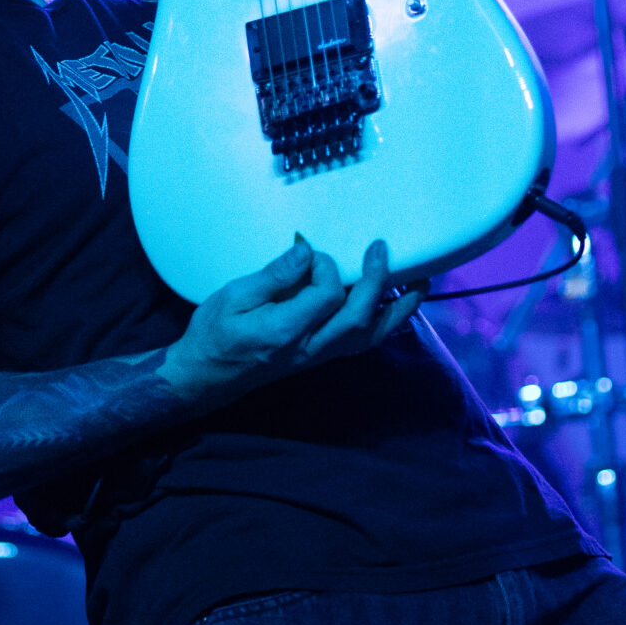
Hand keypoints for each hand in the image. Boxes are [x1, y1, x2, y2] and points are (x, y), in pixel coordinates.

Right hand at [164, 237, 424, 404]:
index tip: (311, 252)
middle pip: (360, 319)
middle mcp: (310, 348)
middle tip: (381, 247)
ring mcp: (319, 356)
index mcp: (286, 331)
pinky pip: (363, 342)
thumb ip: (272, 276)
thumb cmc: (213, 335)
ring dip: (399, 310)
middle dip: (377, 280)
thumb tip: (306, 252)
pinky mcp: (321, 356)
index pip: (326, 295)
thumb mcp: (231, 298)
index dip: (325, 267)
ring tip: (419, 283)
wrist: (205, 377)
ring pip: (371, 336)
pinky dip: (385, 322)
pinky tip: (393, 304)